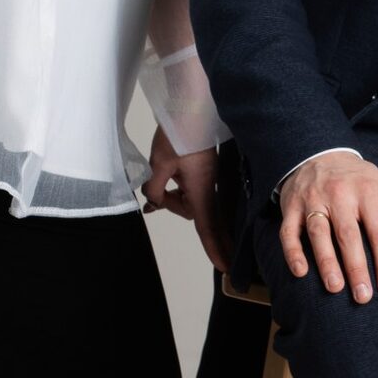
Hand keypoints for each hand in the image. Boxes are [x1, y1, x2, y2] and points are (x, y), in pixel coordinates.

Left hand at [141, 132, 228, 272]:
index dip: (215, 249)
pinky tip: (163, 177)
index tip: (224, 267)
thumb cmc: (179, 135)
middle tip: (156, 198)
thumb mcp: (158, 165)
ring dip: (172, 195)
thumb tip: (153, 202)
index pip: (208, 228)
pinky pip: (191, 189)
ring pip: (190, 201)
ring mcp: (208, 179)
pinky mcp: (204, 171)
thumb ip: (154, 190)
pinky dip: (176, 188)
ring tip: (156, 176)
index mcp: (201, 191)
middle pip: (194, 215)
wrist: (190, 109)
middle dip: (174, 208)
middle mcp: (208, 188)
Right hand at [279, 151, 377, 302]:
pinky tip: (300, 272)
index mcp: (368, 191)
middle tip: (363, 297)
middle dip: (356, 267)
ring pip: (318, 232)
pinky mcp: (292, 207)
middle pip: (348, 234)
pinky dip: (293, 252)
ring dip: (326, 261)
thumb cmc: (360, 181)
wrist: (321, 153)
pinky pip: (288, 231)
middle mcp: (340, 194)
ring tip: (335, 288)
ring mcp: (313, 200)